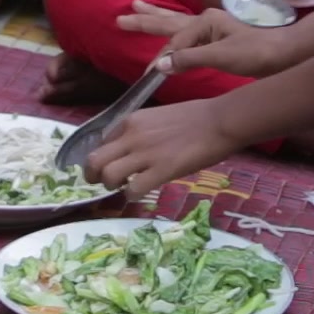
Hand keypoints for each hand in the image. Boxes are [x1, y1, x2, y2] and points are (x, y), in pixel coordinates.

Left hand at [86, 97, 240, 196]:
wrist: (220, 120)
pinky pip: (133, 189)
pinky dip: (132, 196)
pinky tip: (140, 194)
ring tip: (124, 188)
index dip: (103, 158)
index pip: (101, 143)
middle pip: (94, 161)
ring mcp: (145, 154)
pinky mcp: (161, 170)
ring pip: (108, 176)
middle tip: (104, 183)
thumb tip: (132, 150)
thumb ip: (140, 132)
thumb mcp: (157, 117)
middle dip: (93, 176)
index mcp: (130, 121)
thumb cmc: (195, 117)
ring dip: (112, 186)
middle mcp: (131, 136)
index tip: (109, 166)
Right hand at [115, 3, 294, 78]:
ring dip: (156, 16)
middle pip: (168, 20)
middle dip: (145, 19)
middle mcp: (207, 20)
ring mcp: (213, 28)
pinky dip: (174, 32)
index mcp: (206, 21)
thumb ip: (190, 60)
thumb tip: (160, 65)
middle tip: (121, 17)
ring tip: (137, 6)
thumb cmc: (257, 53)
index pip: (175, 41)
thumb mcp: (222, 56)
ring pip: (177, 21)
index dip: (162, 59)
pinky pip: (188, 33)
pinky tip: (173, 33)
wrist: (286, 53)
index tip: (151, 74)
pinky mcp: (219, 38)